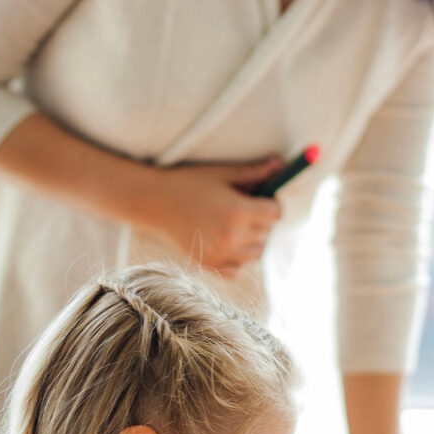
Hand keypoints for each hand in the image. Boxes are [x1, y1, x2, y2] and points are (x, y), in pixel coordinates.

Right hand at [144, 157, 283, 274]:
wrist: (153, 202)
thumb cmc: (187, 183)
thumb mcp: (222, 174)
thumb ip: (253, 172)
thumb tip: (280, 163)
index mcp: (237, 212)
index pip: (276, 214)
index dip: (271, 204)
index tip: (260, 198)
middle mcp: (232, 237)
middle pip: (267, 233)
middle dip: (262, 220)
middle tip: (244, 209)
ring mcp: (220, 254)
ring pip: (257, 253)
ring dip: (253, 240)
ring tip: (237, 226)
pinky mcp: (208, 265)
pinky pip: (238, 270)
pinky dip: (238, 259)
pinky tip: (227, 243)